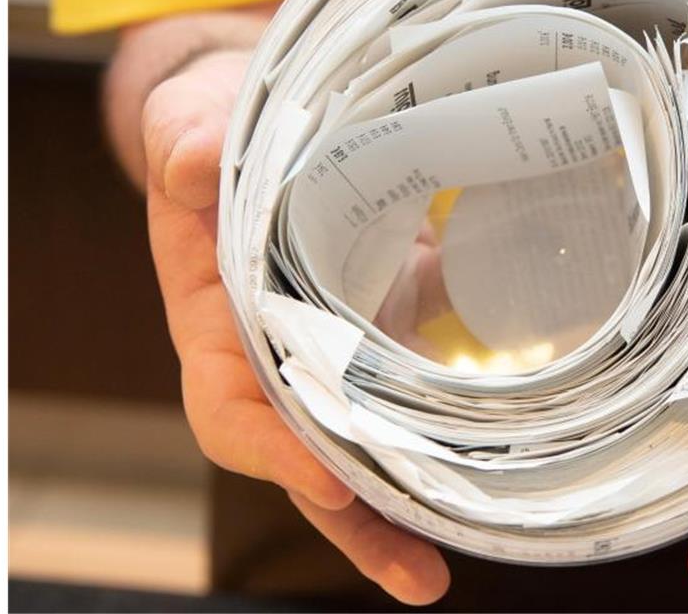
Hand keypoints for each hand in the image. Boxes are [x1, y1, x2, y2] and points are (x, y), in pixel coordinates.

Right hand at [142, 49, 449, 604]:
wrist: (267, 122)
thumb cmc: (217, 126)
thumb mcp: (191, 119)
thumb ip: (185, 140)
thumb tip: (191, 164)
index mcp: (215, 317)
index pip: (230, 403)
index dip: (271, 447)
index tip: (325, 477)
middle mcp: (276, 352)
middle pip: (305, 454)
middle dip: (357, 512)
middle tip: (418, 567)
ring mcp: (335, 350)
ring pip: (364, 442)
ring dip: (405, 502)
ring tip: (449, 560)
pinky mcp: (388, 329)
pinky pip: (414, 390)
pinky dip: (448, 431)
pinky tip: (502, 470)